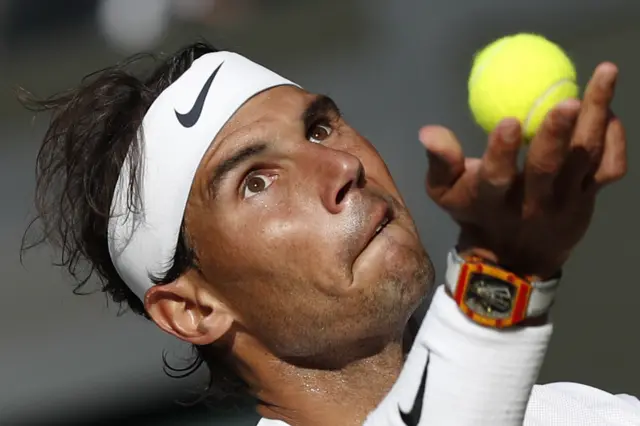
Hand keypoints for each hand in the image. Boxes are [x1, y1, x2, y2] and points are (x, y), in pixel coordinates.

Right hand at [421, 62, 625, 277]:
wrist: (513, 257)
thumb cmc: (475, 213)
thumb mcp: (445, 193)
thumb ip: (440, 162)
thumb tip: (429, 131)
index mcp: (493, 200)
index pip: (497, 177)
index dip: (502, 151)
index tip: (508, 121)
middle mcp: (532, 202)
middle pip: (547, 167)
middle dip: (557, 134)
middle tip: (568, 100)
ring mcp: (566, 200)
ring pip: (585, 159)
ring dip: (597, 116)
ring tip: (605, 73)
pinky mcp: (589, 197)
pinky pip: (611, 168)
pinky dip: (616, 139)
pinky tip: (609, 110)